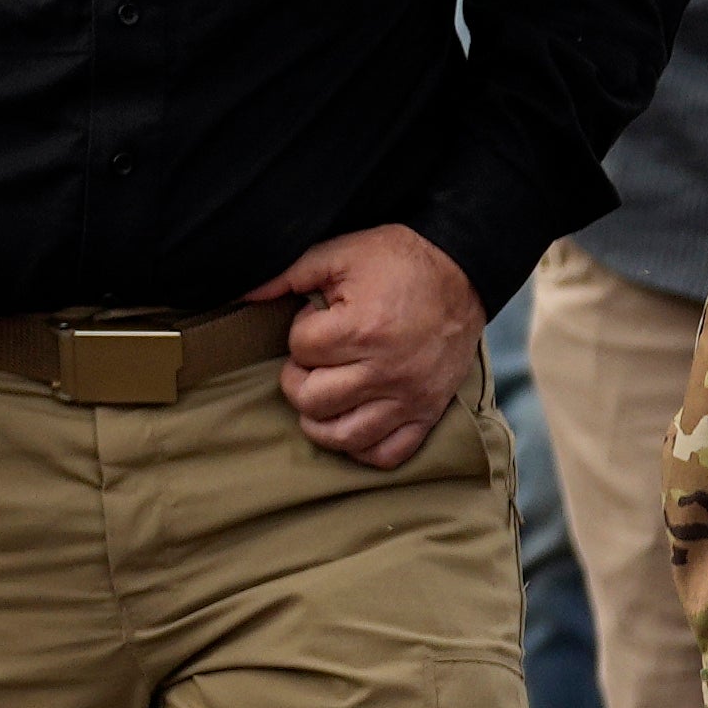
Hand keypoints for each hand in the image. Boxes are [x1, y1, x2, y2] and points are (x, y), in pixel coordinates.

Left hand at [251, 222, 480, 470]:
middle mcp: (385, 371)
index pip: (301, 350)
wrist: (463, 273)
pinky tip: (351, 422)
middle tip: (312, 360)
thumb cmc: (399, 262)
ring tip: (322, 395)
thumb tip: (244, 292)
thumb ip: (290, 272)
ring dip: (320, 421)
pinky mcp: (427, 413)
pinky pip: (387, 455)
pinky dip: (363, 448)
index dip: (300, 333)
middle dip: (299, 379)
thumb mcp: (342, 252)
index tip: (318, 320)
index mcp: (362, 329)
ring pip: (344, 437)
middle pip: (313, 400)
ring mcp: (408, 397)